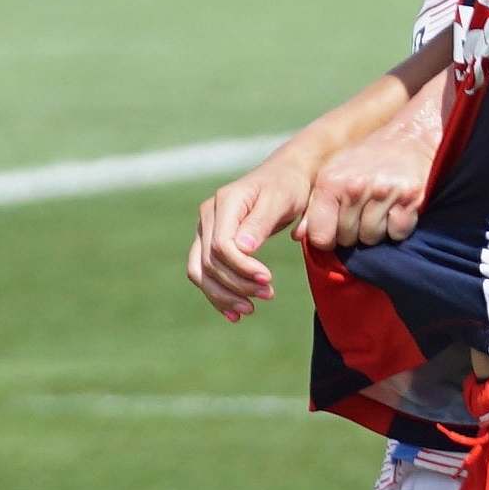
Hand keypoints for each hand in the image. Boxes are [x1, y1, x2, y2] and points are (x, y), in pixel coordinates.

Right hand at [188, 151, 317, 320]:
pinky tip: (234, 313)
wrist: (286, 176)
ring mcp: (205, 229)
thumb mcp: (281, 199)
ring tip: (250, 310)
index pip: (221, 245)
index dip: (241, 267)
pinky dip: (217, 294)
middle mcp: (208, 215)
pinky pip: (203, 272)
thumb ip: (261, 222)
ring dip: (223, 295)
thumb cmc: (288, 186)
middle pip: (209, 261)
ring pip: (200, 271)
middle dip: (237, 284)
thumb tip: (242, 248)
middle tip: (268, 295)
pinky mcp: (209, 242)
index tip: (269, 279)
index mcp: (225, 202)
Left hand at [300, 105, 436, 253]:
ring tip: (380, 208)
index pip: (321, 236)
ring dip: (377, 229)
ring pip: (372, 238)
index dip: (328, 238)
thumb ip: (314, 205)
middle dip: (354, 231)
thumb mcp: (334, 173)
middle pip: (348, 239)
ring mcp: (383, 193)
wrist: (410, 137)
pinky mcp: (409, 198)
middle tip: (363, 211)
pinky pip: (398, 232)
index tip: (336, 231)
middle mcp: (355, 187)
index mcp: (331, 182)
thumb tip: (298, 235)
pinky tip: (396, 208)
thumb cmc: (368, 158)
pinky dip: (398, 227)